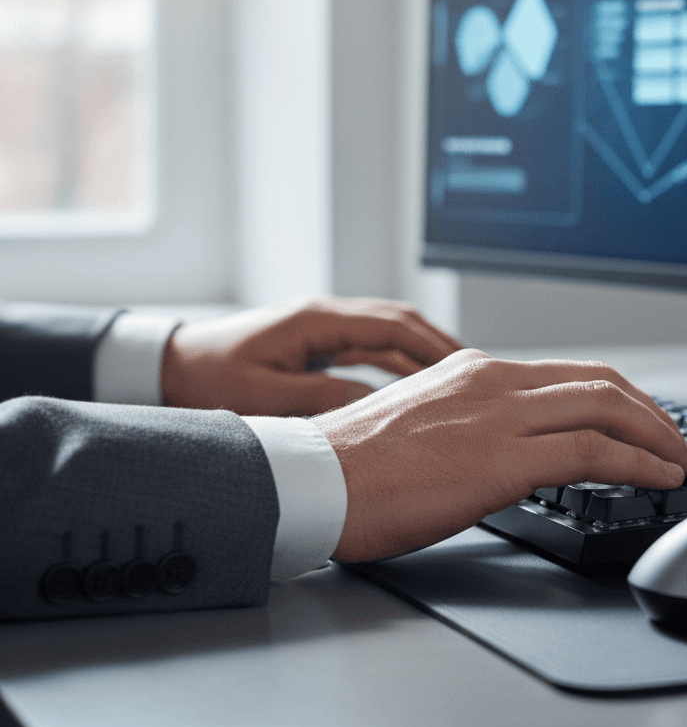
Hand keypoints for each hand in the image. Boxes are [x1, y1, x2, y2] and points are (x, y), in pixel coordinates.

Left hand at [161, 298, 461, 415]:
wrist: (170, 366)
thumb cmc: (207, 378)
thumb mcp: (265, 396)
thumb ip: (322, 400)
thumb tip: (376, 408)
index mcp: (316, 321)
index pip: (391, 325)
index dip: (433, 346)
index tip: (466, 367)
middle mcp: (325, 318)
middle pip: (399, 324)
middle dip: (440, 347)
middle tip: (477, 374)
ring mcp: (323, 329)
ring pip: (389, 334)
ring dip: (423, 354)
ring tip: (458, 381)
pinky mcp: (317, 344)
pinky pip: (371, 348)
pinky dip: (399, 362)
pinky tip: (416, 384)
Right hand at [310, 349, 686, 561]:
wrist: (313, 479)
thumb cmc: (355, 466)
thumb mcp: (423, 424)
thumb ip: (472, 425)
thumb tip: (509, 451)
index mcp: (475, 371)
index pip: (569, 374)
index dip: (619, 398)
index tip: (641, 423)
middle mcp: (494, 381)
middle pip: (601, 383)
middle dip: (651, 413)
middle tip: (676, 442)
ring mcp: (500, 414)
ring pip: (607, 407)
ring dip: (657, 436)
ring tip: (681, 462)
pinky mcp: (501, 456)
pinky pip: (592, 451)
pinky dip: (638, 462)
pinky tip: (658, 478)